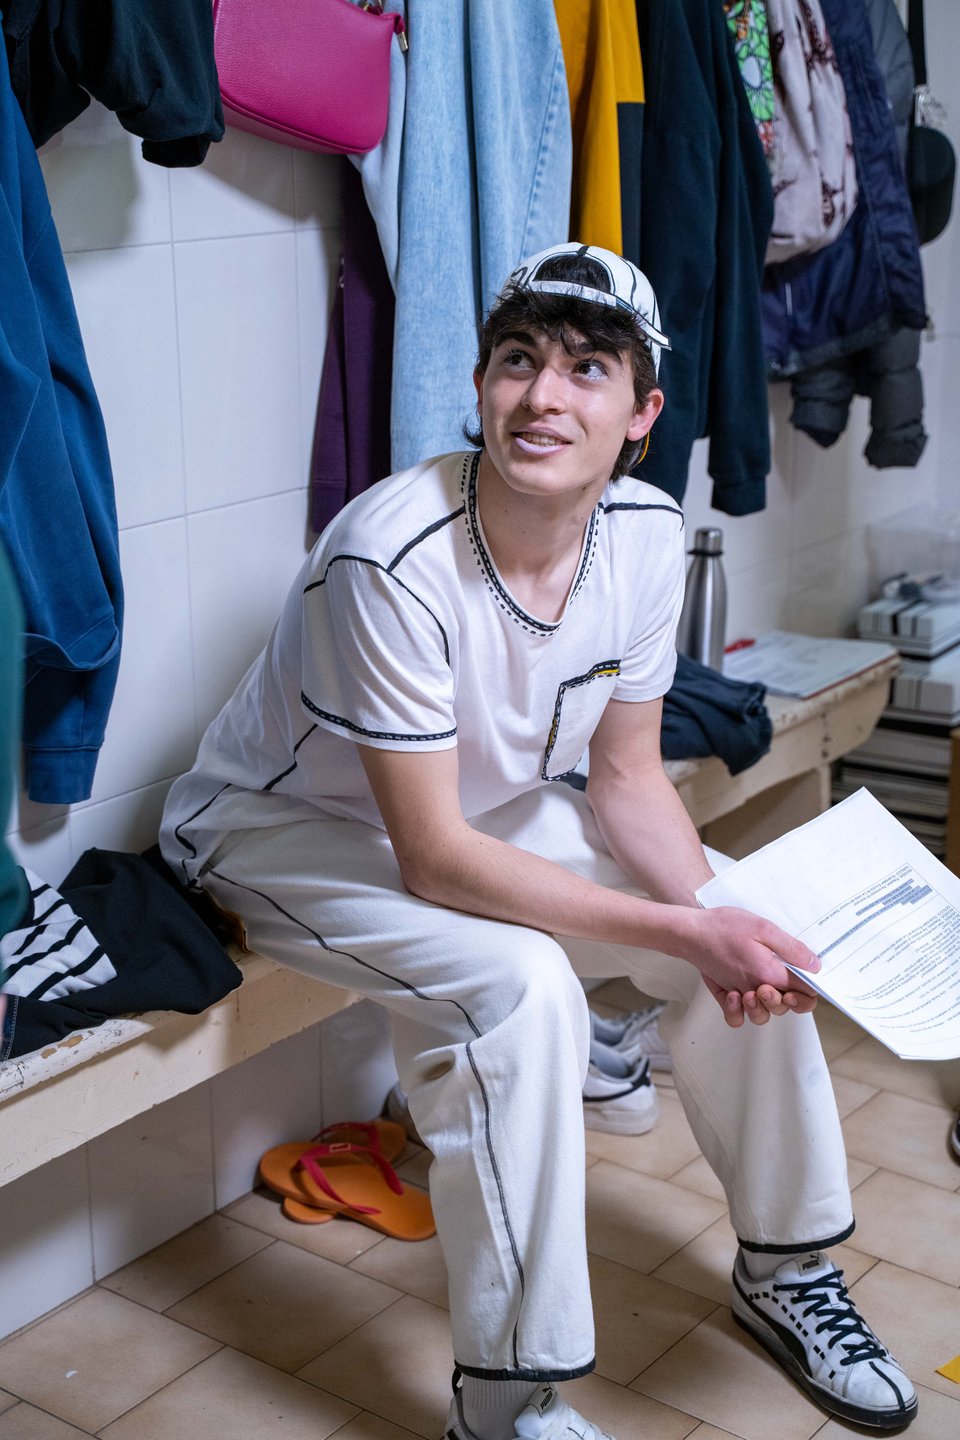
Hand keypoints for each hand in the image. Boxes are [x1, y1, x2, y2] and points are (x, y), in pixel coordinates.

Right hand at [683, 907, 819, 1027]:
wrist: (690, 931)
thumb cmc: (724, 926)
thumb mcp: (763, 927)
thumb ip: (791, 948)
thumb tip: (815, 965)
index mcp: (768, 974)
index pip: (802, 993)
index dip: (810, 987)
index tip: (808, 974)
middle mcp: (754, 989)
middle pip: (784, 1007)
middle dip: (791, 997)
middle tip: (782, 977)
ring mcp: (738, 994)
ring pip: (762, 1016)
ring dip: (766, 1006)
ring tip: (761, 989)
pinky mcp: (724, 994)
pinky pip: (736, 1018)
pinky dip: (740, 1014)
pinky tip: (741, 997)